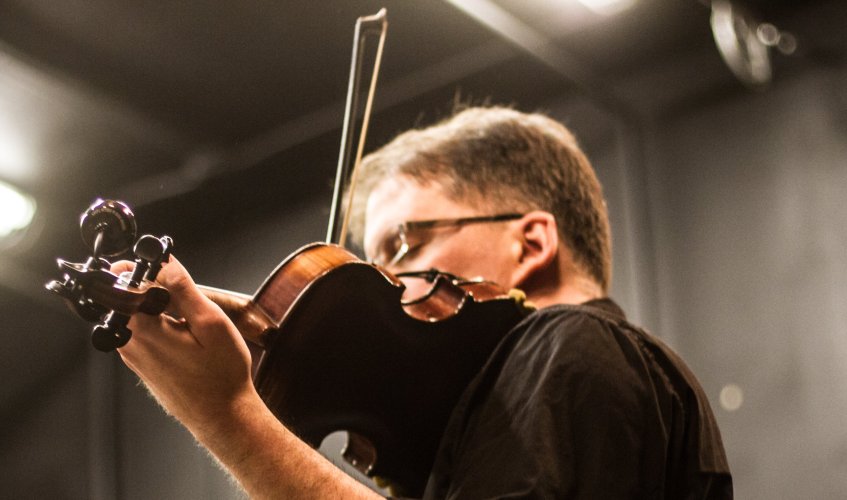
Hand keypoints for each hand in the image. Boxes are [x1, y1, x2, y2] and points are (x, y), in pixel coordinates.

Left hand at [111, 256, 255, 431]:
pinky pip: (142, 332)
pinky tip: (186, 335)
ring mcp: (133, 356)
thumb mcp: (210, 323)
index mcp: (142, 329)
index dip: (142, 265)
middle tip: (184, 291)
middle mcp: (129, 343)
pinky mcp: (141, 365)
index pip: (125, 282)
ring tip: (189, 316)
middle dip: (154, 286)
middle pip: (129, 297)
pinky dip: (161, 324)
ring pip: (136, 315)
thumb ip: (183, 289)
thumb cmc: (222, 374)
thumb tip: (163, 262)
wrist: (222, 416)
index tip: (161, 262)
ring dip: (159, 306)